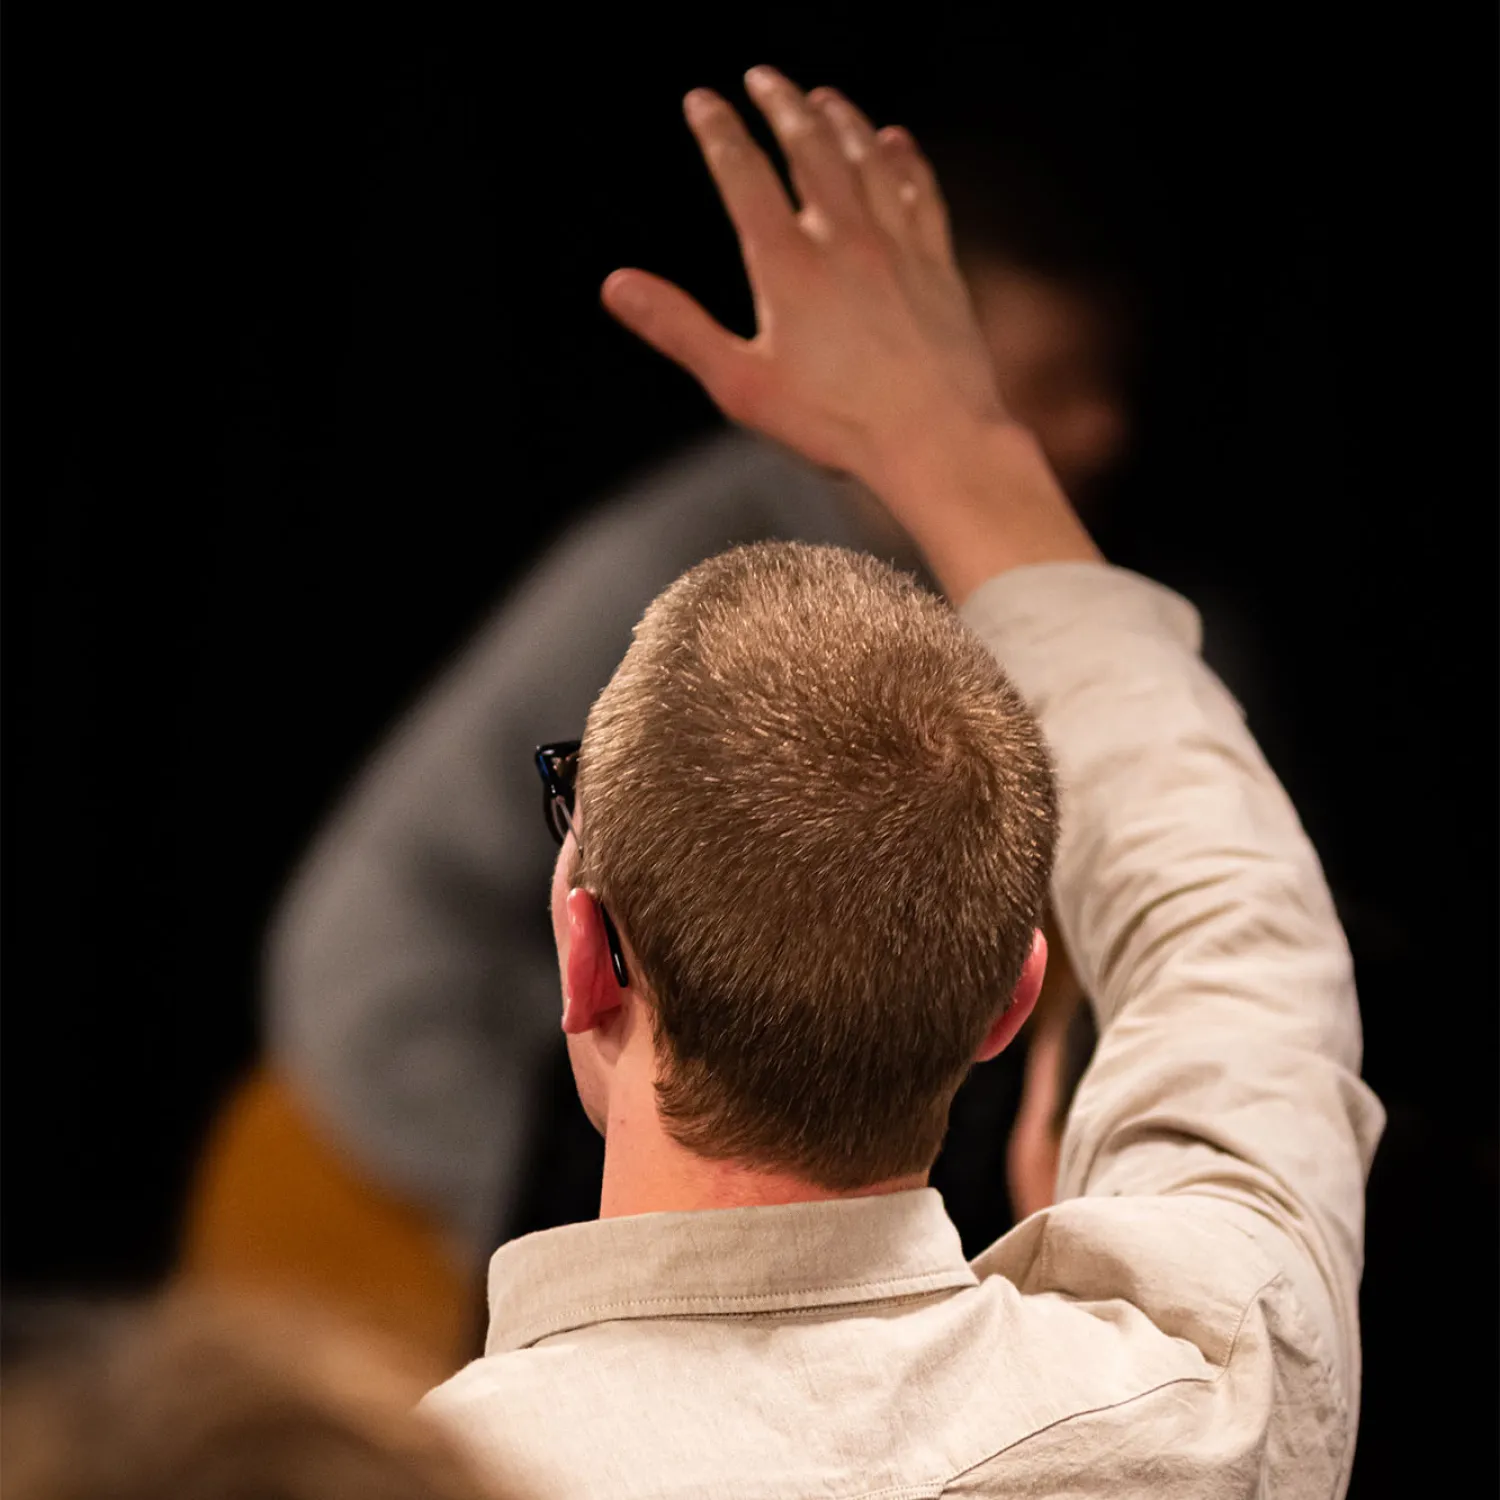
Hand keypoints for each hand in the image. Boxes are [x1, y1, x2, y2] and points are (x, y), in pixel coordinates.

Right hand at [602, 68, 1009, 498]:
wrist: (935, 441)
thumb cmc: (835, 425)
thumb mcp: (740, 384)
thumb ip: (679, 328)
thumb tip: (616, 286)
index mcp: (787, 264)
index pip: (743, 174)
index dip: (718, 131)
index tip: (701, 100)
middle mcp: (844, 239)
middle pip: (809, 148)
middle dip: (781, 105)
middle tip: (763, 77)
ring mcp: (898, 248)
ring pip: (866, 160)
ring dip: (841, 121)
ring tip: (823, 98)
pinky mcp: (939, 267)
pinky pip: (920, 193)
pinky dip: (903, 160)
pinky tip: (894, 143)